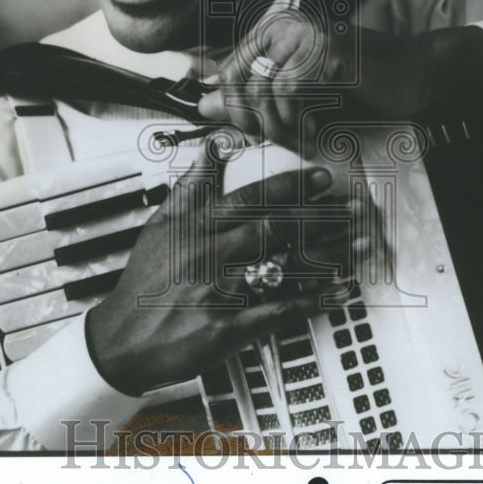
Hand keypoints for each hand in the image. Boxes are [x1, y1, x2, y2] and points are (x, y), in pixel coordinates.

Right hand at [84, 137, 365, 395]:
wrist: (122, 338)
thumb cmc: (145, 281)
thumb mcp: (161, 224)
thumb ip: (193, 184)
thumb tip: (216, 144)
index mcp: (196, 226)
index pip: (250, 198)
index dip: (290, 186)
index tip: (320, 178)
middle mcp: (210, 254)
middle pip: (274, 227)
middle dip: (319, 215)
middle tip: (353, 206)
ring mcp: (220, 291)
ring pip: (283, 264)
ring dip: (327, 252)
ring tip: (360, 241)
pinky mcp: (228, 328)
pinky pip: (279, 311)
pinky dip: (314, 301)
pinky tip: (342, 291)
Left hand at [197, 14, 433, 151]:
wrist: (415, 74)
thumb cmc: (360, 86)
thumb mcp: (299, 96)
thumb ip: (252, 99)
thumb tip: (202, 107)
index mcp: (275, 28)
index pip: (229, 70)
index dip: (234, 109)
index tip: (254, 135)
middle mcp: (285, 23)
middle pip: (240, 81)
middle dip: (254, 123)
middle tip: (280, 143)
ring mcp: (306, 32)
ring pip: (264, 92)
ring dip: (280, 129)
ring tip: (303, 142)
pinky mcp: (325, 48)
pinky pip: (289, 95)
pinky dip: (298, 123)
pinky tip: (316, 134)